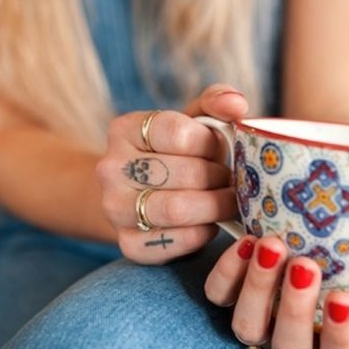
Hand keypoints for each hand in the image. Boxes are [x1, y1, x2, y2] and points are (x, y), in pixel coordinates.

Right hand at [96, 84, 247, 263]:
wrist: (137, 197)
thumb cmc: (173, 155)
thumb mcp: (190, 122)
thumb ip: (215, 104)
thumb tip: (237, 105)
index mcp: (124, 129)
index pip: (180, 132)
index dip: (211, 144)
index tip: (221, 150)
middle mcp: (111, 168)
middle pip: (186, 173)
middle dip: (221, 178)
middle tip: (235, 181)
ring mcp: (114, 209)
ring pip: (179, 209)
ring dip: (217, 207)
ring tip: (230, 202)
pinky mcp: (129, 245)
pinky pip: (178, 241)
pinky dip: (204, 233)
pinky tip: (209, 223)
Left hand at [204, 235, 348, 348]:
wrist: (318, 239)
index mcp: (331, 346)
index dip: (340, 336)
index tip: (344, 298)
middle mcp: (291, 340)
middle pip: (288, 346)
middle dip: (295, 307)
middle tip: (305, 265)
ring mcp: (258, 320)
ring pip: (247, 325)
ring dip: (258, 287)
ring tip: (272, 246)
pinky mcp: (230, 296)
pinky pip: (219, 294)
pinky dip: (228, 271)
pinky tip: (247, 242)